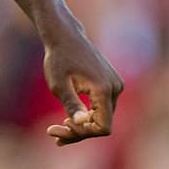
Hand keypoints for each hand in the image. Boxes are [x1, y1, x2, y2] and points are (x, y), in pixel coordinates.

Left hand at [42, 25, 123, 145]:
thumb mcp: (59, 85)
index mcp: (104, 89)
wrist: (65, 36)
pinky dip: (86, 116)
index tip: (61, 125)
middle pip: (102, 124)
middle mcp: (115, 88)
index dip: (82, 133)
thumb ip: (71, 105)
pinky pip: (101, 107)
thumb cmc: (59, 59)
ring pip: (102, 117)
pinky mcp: (111, 83)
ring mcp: (116, 85)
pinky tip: (67, 121)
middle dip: (77, 131)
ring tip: (55, 129)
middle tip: (52, 131)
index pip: (103, 127)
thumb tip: (81, 123)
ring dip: (81, 126)